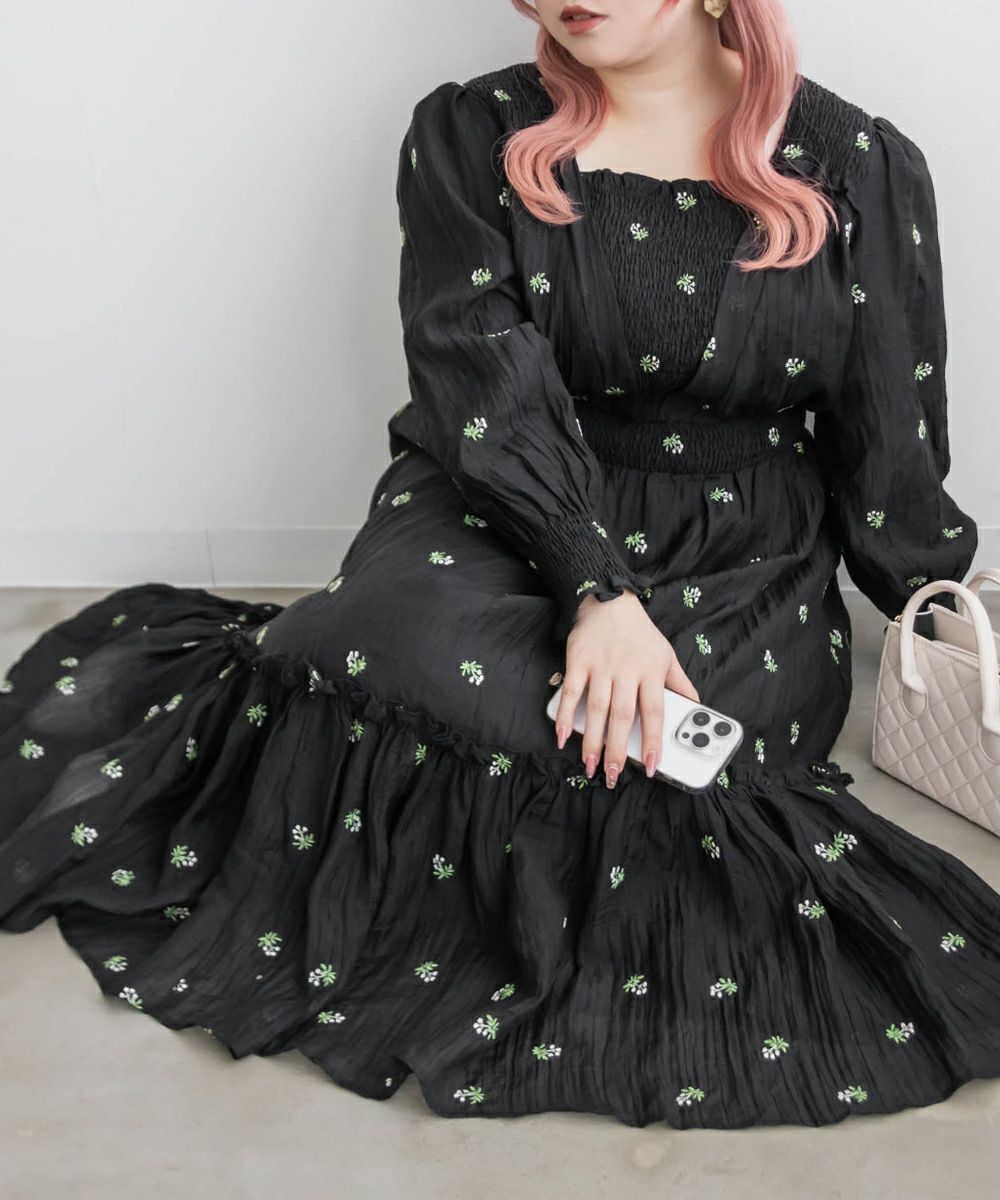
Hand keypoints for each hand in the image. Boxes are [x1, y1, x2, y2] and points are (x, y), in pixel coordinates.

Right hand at [553, 591, 699, 786]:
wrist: (610, 601)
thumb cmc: (640, 634)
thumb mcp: (667, 655)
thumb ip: (681, 684)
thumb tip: (697, 707)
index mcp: (651, 671)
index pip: (655, 712)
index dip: (654, 741)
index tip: (653, 766)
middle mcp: (626, 670)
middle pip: (622, 716)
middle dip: (618, 749)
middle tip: (613, 775)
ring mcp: (600, 666)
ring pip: (596, 708)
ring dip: (592, 739)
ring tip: (590, 764)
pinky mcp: (578, 661)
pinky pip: (571, 692)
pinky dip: (565, 715)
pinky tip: (563, 737)